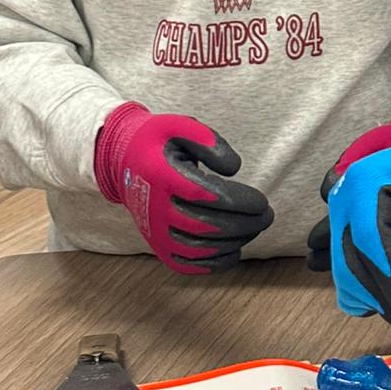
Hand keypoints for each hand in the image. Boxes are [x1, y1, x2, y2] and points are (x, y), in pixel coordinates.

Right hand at [93, 101, 273, 273]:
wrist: (122, 162)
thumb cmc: (157, 142)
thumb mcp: (179, 125)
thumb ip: (208, 141)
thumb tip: (234, 168)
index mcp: (162, 177)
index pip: (207, 197)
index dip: (238, 202)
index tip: (261, 201)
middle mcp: (155, 209)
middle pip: (206, 226)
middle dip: (244, 224)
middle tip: (267, 216)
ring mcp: (154, 231)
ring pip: (198, 248)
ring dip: (233, 243)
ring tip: (255, 229)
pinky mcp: (156, 245)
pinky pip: (185, 264)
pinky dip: (212, 264)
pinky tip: (234, 251)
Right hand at [327, 105, 390, 340]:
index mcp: (364, 183)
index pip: (368, 242)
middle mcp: (345, 204)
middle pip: (352, 266)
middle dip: (388, 301)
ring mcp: (345, 224)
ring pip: (348, 280)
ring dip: (381, 303)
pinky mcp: (353, 243)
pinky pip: (351, 281)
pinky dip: (374, 296)